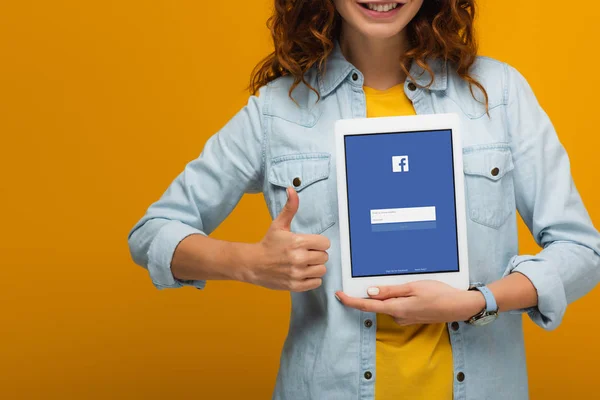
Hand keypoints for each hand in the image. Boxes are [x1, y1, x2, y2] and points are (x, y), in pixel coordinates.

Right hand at [249, 187, 330, 291]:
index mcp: (298, 242)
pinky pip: (316, 283)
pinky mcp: (295, 285)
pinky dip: (312, 279)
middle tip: (306, 253)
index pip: (325, 243)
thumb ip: (290, 208)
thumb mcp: (278, 225)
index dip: (319, 243)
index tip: (311, 244)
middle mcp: (299, 258)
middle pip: (324, 257)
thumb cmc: (268, 244)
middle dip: (317, 254)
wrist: (253, 264)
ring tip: (305, 264)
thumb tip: (292, 189)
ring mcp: (297, 273)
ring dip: (315, 267)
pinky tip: (303, 273)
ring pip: (322, 270)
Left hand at [335, 280, 485, 324]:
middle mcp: (398, 316)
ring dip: (389, 295)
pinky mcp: (411, 317)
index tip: (339, 295)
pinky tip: (411, 291)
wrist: (458, 306)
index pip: (366, 306)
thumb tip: (370, 292)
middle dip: (373, 293)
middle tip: (378, 278)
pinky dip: (398, 298)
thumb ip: (390, 291)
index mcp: (396, 309)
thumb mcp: (413, 287)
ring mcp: (405, 318)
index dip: (350, 301)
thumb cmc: (438, 294)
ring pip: (388, 304)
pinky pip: (398, 307)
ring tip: (406, 284)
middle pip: (377, 304)